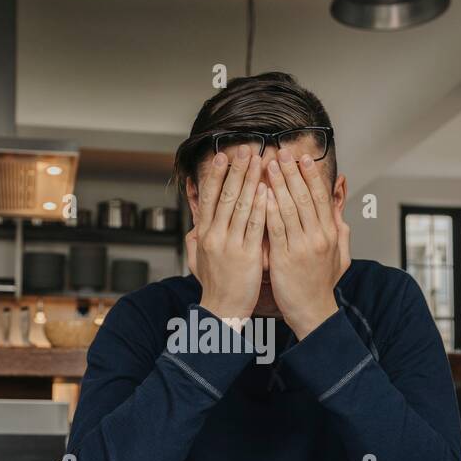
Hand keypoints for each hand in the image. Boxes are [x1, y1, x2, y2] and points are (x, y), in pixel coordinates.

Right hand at [187, 146, 267, 323]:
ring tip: (260, 162)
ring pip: (240, 206)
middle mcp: (214, 236)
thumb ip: (195, 241)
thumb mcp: (197, 261)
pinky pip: (255, 226)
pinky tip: (267, 190)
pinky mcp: (247, 255)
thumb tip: (193, 226)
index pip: (208, 197)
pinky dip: (260, 206)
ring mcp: (230, 245)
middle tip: (246, 149)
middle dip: (237, 170)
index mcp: (203, 234)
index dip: (216, 175)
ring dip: (250, 181)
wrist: (222, 310)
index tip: (223, 156)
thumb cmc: (214, 286)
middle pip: (225, 195)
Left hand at [264, 148, 350, 337]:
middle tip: (282, 152)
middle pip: (306, 197)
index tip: (303, 158)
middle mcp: (319, 237)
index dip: (312, 175)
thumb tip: (340, 210)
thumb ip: (340, 230)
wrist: (313, 311)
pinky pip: (276, 229)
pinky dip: (268, 209)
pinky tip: (261, 194)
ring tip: (269, 166)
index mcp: (331, 233)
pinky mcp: (284, 258)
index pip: (322, 197)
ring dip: (278, 184)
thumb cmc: (322, 284)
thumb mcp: (341, 255)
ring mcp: (302, 247)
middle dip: (293, 172)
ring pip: (290, 208)